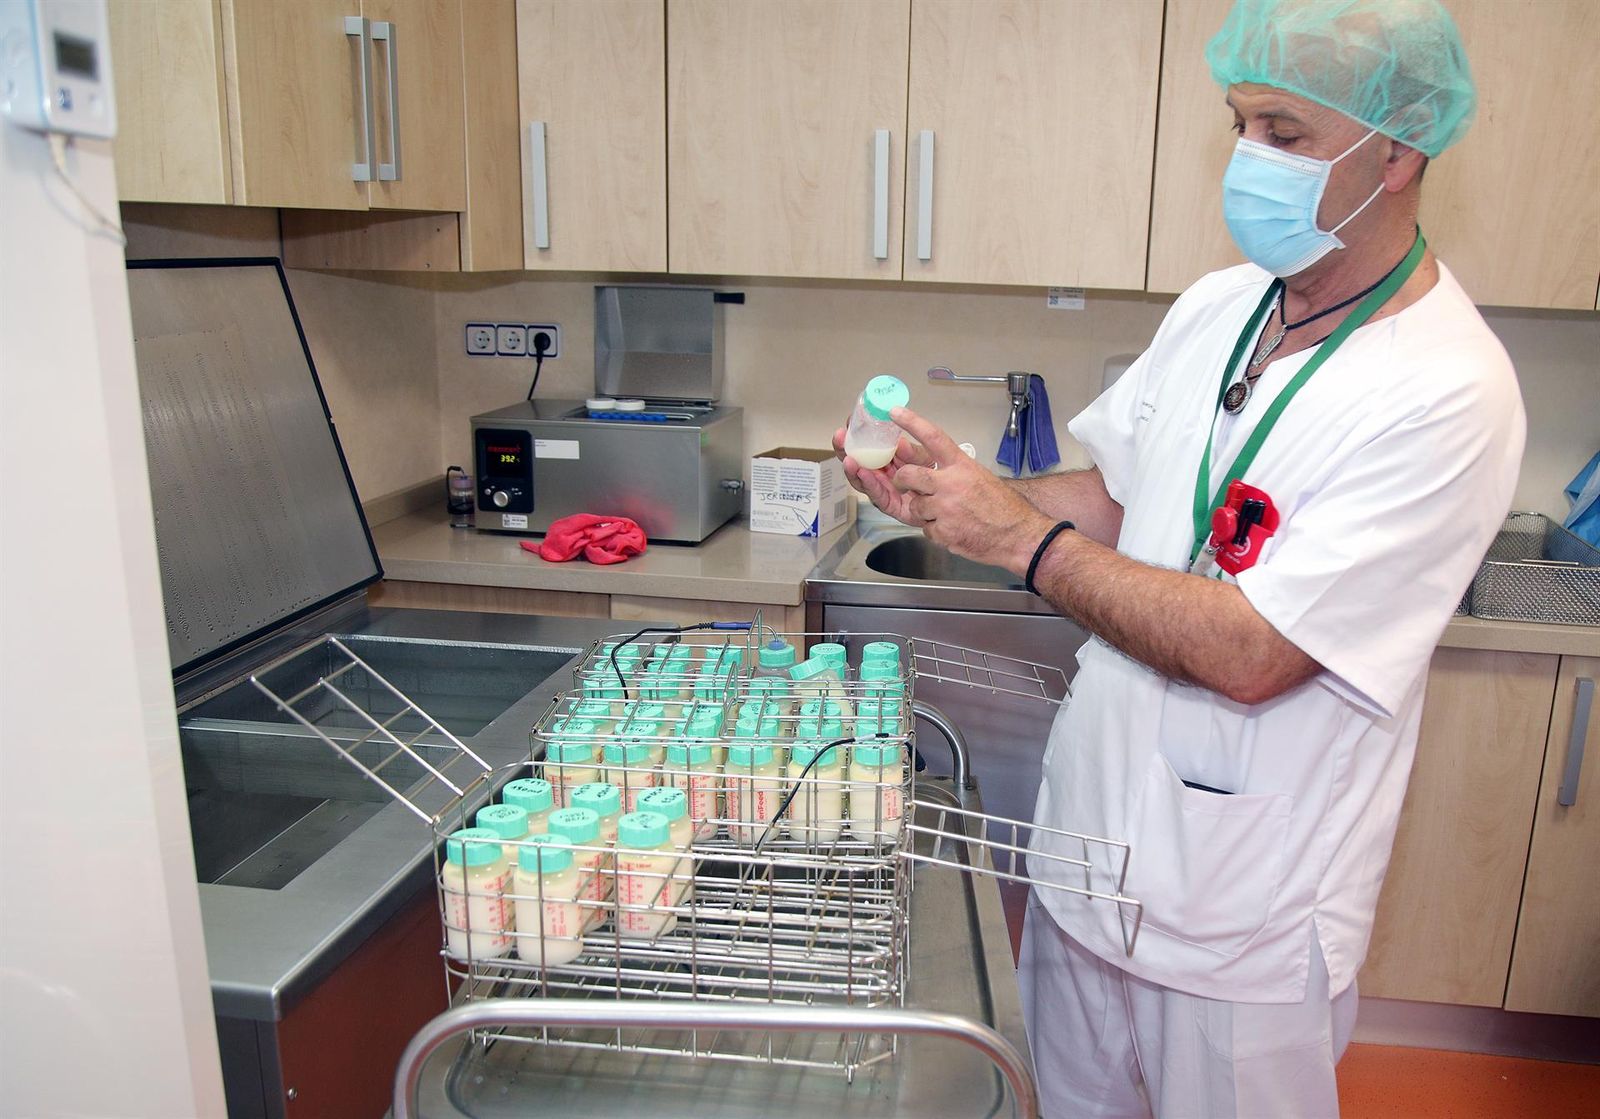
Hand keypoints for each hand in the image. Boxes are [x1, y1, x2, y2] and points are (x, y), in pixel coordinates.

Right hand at [832, 425, 938, 526]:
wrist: (948, 501)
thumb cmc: (935, 478)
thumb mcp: (926, 458)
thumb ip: (913, 452)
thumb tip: (900, 443)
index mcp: (887, 456)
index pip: (866, 442)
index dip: (856, 432)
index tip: (849, 422)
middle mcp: (881, 471)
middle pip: (856, 459)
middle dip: (845, 449)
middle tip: (839, 438)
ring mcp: (882, 487)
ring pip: (861, 478)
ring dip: (853, 468)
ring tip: (848, 458)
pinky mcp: (888, 504)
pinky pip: (876, 494)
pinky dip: (868, 483)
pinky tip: (863, 473)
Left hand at [888, 407, 1051, 572]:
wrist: (1019, 535)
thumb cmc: (1002, 507)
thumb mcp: (979, 476)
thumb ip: (952, 470)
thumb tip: (923, 465)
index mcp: (962, 466)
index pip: (933, 437)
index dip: (912, 422)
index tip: (895, 412)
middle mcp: (952, 484)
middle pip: (909, 475)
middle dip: (902, 480)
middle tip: (905, 485)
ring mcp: (946, 509)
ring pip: (915, 505)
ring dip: (924, 511)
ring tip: (946, 514)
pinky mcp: (944, 532)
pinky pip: (925, 529)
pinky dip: (935, 530)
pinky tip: (953, 529)